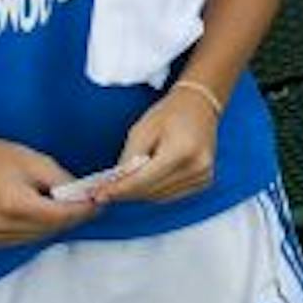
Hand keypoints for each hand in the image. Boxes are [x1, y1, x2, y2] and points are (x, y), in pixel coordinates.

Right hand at [0, 135, 93, 247]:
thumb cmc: (0, 158)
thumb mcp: (38, 163)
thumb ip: (64, 183)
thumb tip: (86, 197)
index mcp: (12, 205)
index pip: (59, 216)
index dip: (83, 211)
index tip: (100, 203)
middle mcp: (1, 226)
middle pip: (52, 228)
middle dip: (74, 215)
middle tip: (90, 202)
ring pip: (43, 236)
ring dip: (59, 222)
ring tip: (67, 203)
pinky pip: (29, 238)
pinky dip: (42, 226)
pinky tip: (45, 210)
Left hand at [94, 86, 221, 204]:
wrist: (200, 105)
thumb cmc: (171, 112)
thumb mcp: (142, 130)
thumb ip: (128, 159)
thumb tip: (114, 184)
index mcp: (182, 151)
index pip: (144, 180)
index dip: (119, 190)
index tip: (99, 195)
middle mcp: (197, 167)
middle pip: (150, 192)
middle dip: (126, 191)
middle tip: (105, 189)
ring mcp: (203, 176)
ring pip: (159, 197)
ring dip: (140, 192)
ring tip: (129, 179)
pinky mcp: (204, 181)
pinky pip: (170, 195)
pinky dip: (154, 190)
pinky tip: (148, 178)